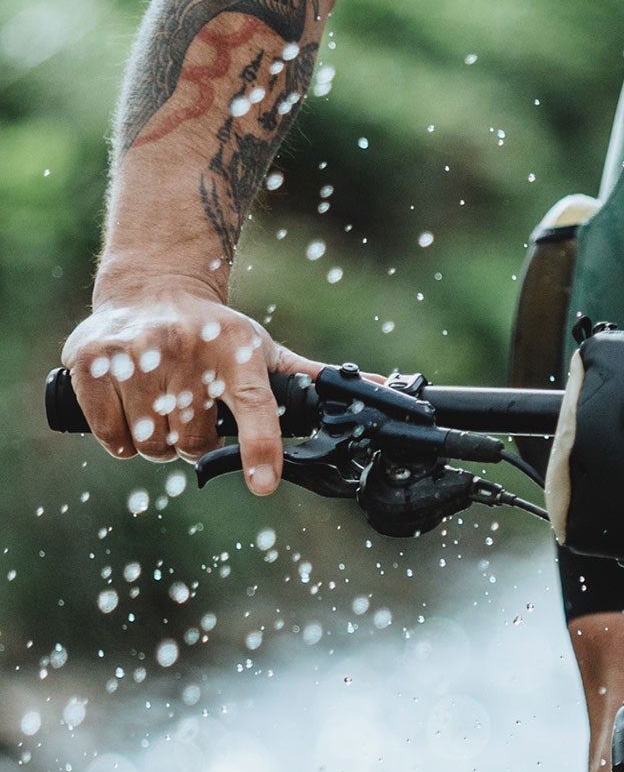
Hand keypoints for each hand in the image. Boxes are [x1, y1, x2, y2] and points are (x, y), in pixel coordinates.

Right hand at [61, 279, 320, 495]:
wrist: (151, 287)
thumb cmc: (218, 335)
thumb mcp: (265, 352)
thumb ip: (314, 380)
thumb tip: (386, 391)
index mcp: (236, 353)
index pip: (254, 408)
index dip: (259, 448)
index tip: (262, 484)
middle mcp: (185, 348)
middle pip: (193, 442)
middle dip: (193, 444)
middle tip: (190, 415)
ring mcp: (134, 352)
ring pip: (151, 444)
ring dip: (157, 445)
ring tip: (161, 411)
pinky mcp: (89, 360)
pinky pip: (111, 435)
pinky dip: (120, 440)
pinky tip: (128, 414)